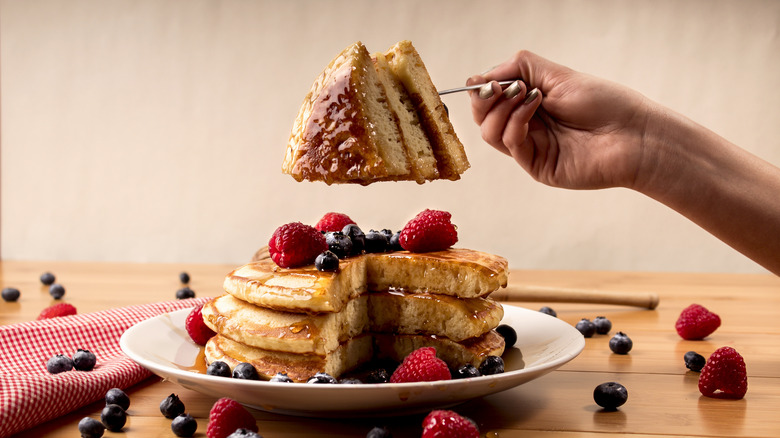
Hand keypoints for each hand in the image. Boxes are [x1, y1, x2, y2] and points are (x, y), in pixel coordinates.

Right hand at [468, 50, 652, 189]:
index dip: (482, 89)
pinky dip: (516, 120)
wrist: (634, 134)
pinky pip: (511, 143)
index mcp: (530, 106)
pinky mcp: (536, 166)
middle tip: (498, 86)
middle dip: (484, 99)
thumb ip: (520, 68)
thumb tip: (479, 76)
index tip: (487, 79)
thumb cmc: (605, 104)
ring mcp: (531, 148)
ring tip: (525, 93)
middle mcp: (527, 127)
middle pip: (484, 118)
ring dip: (501, 108)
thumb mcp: (558, 75)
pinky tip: (534, 104)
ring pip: (490, 133)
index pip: (491, 100)